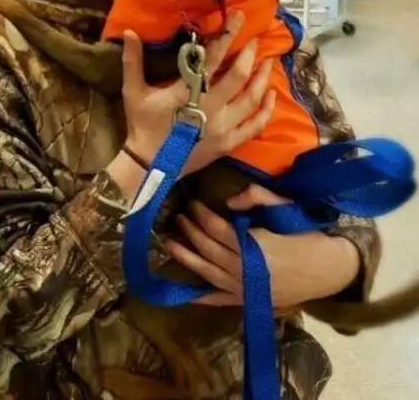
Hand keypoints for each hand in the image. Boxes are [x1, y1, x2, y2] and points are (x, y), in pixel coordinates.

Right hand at [121, 12, 275, 177]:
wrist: (150, 164)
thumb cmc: (142, 124)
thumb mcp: (133, 91)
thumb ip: (132, 60)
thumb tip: (129, 31)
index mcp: (187, 92)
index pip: (212, 58)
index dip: (227, 36)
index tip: (239, 18)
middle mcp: (210, 107)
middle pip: (238, 76)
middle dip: (249, 54)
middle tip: (255, 40)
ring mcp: (222, 127)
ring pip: (251, 98)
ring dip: (262, 78)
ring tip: (268, 62)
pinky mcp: (229, 143)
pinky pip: (255, 126)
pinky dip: (266, 110)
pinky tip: (270, 95)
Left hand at [166, 186, 360, 308]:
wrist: (330, 269)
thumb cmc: (307, 234)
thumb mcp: (285, 208)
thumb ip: (256, 197)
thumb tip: (229, 200)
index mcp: (251, 244)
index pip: (215, 228)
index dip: (200, 214)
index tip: (192, 203)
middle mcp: (242, 268)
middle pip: (207, 248)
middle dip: (190, 231)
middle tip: (178, 218)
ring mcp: (243, 288)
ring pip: (206, 272)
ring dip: (186, 258)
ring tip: (169, 244)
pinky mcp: (248, 300)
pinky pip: (219, 300)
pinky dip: (201, 296)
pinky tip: (185, 291)